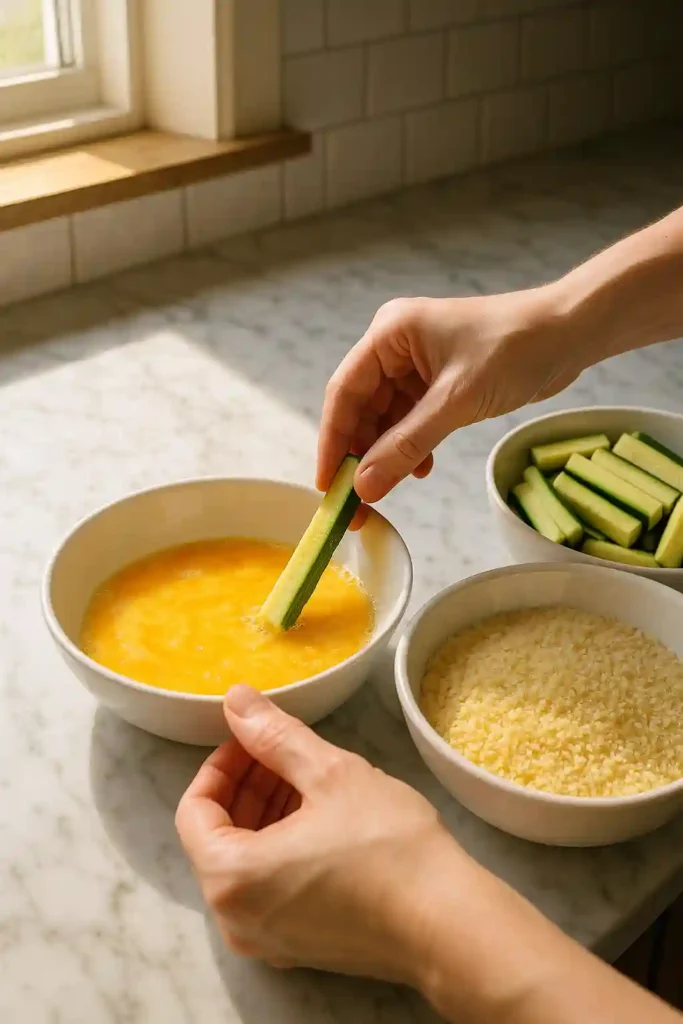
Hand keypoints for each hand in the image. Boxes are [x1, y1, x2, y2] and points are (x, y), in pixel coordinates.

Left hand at [176, 688, 678, 1023]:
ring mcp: (268, 940)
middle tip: (284, 749)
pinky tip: (325, 818)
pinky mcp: (300, 947)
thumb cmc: (389, 847)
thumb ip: (273, 735)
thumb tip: (236, 700)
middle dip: (247, 785)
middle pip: (218, 835)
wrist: (449, 923)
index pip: (195, 808)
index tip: (254, 737)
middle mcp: (236, 918)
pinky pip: (271, 888)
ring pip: (246, 862)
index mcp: (230, 877)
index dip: (222, 763)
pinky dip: (284, 848)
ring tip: (311, 777)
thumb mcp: (329, 773)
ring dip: (267, 813)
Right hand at [318, 287, 583, 503]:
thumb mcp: (455, 403)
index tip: (326, 485)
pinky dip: (413, 445)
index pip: (344, 393)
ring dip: (390, 453)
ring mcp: (417, 362)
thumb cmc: (515, 350)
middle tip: (358, 501)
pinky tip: (423, 467)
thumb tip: (364, 487)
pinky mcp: (439, 379)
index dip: (332, 441)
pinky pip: (411, 418)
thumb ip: (406, 446)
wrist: (570, 332)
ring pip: (386, 417)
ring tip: (396, 485)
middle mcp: (395, 345)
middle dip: (361, 454)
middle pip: (362, 407)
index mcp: (389, 334)